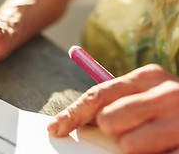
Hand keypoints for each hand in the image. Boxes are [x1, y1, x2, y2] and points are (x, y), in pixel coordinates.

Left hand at [47, 64, 178, 152]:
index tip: (55, 128)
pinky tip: (165, 145)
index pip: (99, 93)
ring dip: (134, 147)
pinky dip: (151, 153)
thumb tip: (73, 120)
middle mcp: (168, 92)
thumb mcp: (145, 95)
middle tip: (133, 129)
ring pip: (128, 145)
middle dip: (114, 131)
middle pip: (110, 120)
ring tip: (154, 139)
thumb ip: (114, 102)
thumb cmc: (171, 109)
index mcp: (149, 76)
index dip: (73, 112)